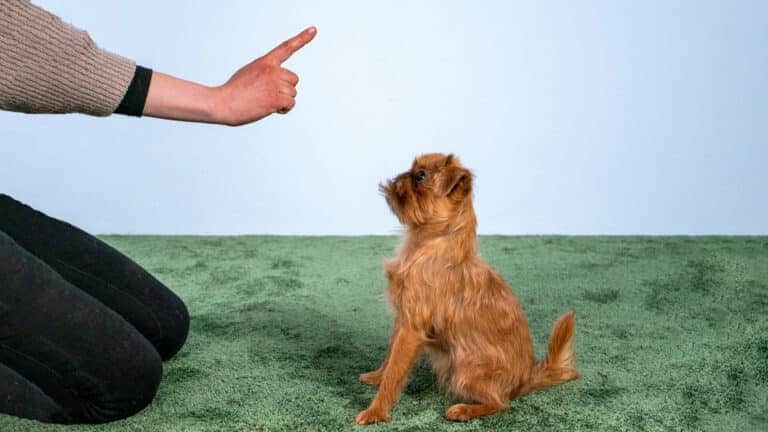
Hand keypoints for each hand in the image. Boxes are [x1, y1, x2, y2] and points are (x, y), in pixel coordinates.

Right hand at [143, 27, 316, 125]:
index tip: (313, 30)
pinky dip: (284, 109)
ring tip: (265, 102)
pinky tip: (271, 109)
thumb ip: (266, 74)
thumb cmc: (234, 92)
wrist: (223, 103)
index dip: (302, 38)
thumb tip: (278, 85)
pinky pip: (291, 104)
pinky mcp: (275, 98)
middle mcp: (272, 70)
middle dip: (286, 89)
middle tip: (269, 94)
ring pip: (293, 94)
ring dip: (283, 101)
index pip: (286, 47)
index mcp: (265, 62)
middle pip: (294, 79)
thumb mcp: (249, 73)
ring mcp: (274, 84)